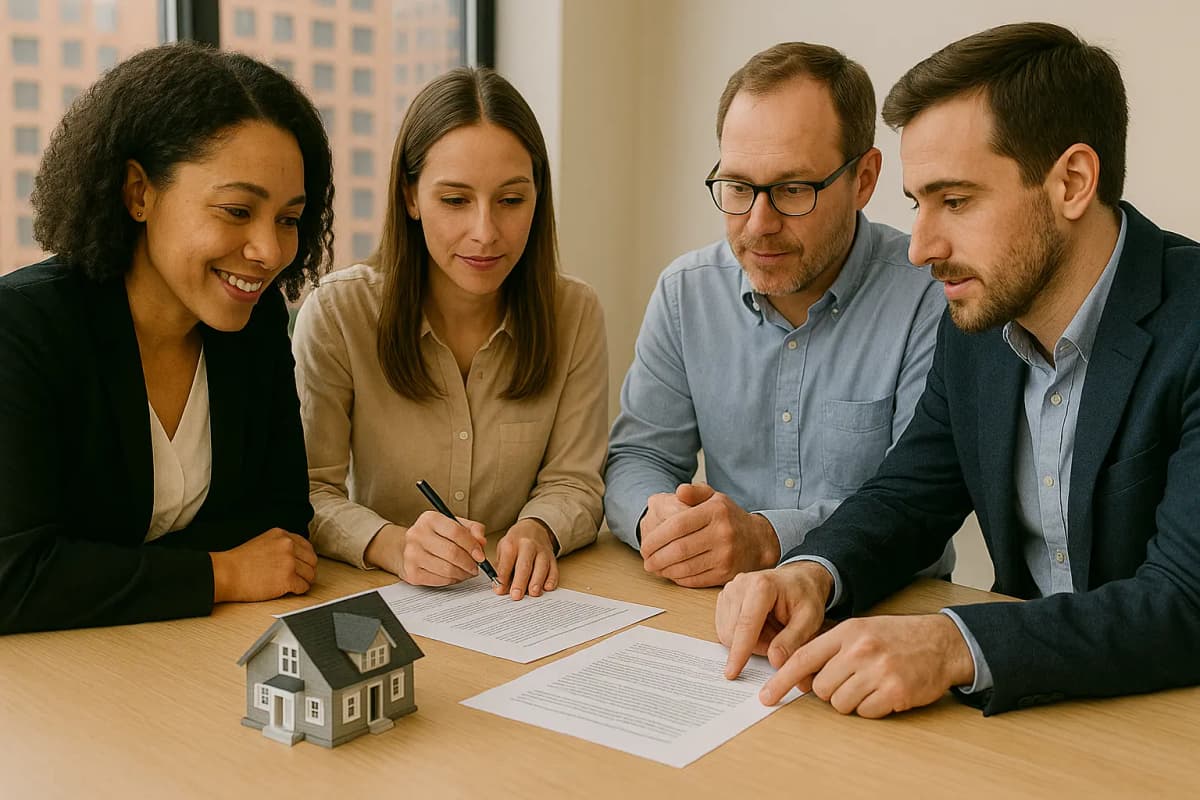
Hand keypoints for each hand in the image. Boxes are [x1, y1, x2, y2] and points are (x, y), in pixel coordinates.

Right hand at [211, 528, 317, 602]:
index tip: (304, 565)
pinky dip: (300, 590)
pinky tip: (291, 590)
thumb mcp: (263, 542)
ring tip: (295, 584)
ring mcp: (289, 562)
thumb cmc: (239, 562)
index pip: (307, 546)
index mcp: (282, 535)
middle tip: (302, 577)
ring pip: (310, 574)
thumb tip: (296, 556)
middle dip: (308, 570)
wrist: (226, 574)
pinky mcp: (287, 579)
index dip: (306, 559)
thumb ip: (281, 545)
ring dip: (304, 581)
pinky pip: (303, 587)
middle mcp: (288, 545)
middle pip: (312, 560)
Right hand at [364, 512, 486, 585]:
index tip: (481, 556)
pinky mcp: (411, 572)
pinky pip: (439, 580)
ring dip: (462, 574)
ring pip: (447, 569)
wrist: (407, 548)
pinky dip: (452, 580)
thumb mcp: (454, 525)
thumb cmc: (435, 536)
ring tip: (467, 572)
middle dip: (469, 563)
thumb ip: (472, 529)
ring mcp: (412, 554)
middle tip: (476, 567)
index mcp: (430, 519)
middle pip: (452, 553)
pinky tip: (454, 576)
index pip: (457, 532)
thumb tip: (482, 542)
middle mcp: (417, 534)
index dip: (472, 546)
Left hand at [494, 518, 558, 599]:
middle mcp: (528, 545)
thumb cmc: (515, 542)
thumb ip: (501, 567)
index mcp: (512, 542)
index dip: (503, 576)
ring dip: (537, 581)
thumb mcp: (503, 548)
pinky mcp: (552, 557)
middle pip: (525, 564)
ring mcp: (542, 551)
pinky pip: (554, 569)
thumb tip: (500, 587)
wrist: (534, 528)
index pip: (507, 560)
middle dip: (520, 581)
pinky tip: (547, 588)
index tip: (500, 589)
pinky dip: (551, 579)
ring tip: (532, 593)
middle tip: (516, 595)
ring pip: (541, 566)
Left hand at [640, 483, 781, 586]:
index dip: (656, 538)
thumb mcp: (715, 498)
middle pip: (679, 549)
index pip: (677, 526)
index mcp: (715, 512)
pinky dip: (678, 578)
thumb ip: (695, 492)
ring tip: (654, 567)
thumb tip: (679, 491)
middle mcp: (722, 534)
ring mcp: (726, 556)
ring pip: (686, 567)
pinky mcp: (726, 574)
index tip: (644, 545)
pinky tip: (670, 574)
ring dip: (664, 570)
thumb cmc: (729, 518)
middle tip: (646, 560)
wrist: (758, 541)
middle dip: (656, 557)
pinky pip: (695, 579)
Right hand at [716, 561, 832, 679]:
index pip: (746, 625)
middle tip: (780, 639)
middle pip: (734, 632)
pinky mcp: (724, 598)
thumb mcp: (810, 620)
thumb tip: (774, 662)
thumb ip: (793, 641)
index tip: (732, 673)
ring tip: (771, 629)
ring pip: (728, 632)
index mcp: (761, 586)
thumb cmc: (805, 597)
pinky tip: (760, 626)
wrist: (799, 579)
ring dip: (750, 642)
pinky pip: (726, 628)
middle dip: (755, 646)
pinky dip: (743, 636)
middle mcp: (740, 584)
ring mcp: (729, 590)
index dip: (739, 652)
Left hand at [759, 613, 975, 717]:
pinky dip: (871, 708)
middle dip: (831, 691)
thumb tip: (799, 677)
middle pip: (821, 688)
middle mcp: (860, 650)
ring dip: (852, 701)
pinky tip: (884, 692)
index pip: (803, 659)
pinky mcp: (895, 692)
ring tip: (870, 684)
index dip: (781, 680)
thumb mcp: (860, 631)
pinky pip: (865, 712)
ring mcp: (878, 671)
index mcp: (847, 632)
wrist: (941, 642)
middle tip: (852, 680)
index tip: (767, 696)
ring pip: (841, 704)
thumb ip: (831, 650)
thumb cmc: (896, 638)